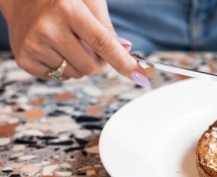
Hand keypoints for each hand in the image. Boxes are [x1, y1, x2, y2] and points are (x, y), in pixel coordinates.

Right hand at [0, 0, 148, 85]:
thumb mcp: (88, 1)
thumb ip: (107, 28)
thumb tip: (126, 51)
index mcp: (67, 9)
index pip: (103, 44)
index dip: (125, 63)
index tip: (141, 77)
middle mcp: (47, 28)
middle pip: (92, 67)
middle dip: (99, 61)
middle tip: (90, 45)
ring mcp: (33, 45)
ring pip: (77, 75)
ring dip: (80, 64)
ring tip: (67, 41)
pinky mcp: (24, 59)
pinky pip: (59, 77)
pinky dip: (63, 67)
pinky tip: (54, 48)